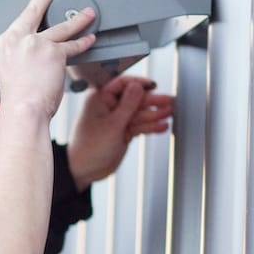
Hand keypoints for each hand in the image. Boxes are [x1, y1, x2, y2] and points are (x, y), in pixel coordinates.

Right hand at [0, 0, 97, 118]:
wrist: (22, 110)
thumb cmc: (17, 98)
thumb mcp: (9, 71)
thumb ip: (20, 57)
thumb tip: (36, 55)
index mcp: (1, 44)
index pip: (18, 23)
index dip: (30, 12)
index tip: (37, 6)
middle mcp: (16, 39)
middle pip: (34, 11)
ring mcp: (35, 43)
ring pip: (61, 26)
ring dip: (78, 19)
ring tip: (88, 13)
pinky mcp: (53, 52)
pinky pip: (72, 45)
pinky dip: (83, 42)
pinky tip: (90, 38)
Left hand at [67, 75, 173, 189]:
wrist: (84, 170)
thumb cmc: (89, 148)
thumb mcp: (112, 125)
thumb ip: (128, 105)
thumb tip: (138, 86)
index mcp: (99, 98)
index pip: (122, 83)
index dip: (139, 84)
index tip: (154, 86)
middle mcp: (108, 106)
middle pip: (135, 98)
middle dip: (152, 100)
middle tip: (168, 101)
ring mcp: (116, 119)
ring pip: (139, 112)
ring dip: (154, 113)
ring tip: (169, 113)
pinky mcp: (122, 131)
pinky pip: (139, 125)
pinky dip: (150, 126)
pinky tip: (162, 126)